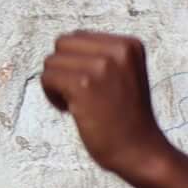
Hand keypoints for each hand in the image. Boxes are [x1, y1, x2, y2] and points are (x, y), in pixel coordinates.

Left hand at [40, 30, 171, 183]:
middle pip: (63, 44)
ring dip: (57, 84)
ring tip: (78, 103)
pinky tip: (70, 110)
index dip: (77, 63)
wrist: (139, 150)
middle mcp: (117, 50)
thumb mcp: (124, 74)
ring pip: (52, 61)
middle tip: (80, 94)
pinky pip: (48, 78)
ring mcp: (101, 66)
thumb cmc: (126, 118)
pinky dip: (52, 96)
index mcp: (129, 45)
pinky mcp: (84, 85)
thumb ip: (101, 56)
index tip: (91, 86)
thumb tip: (63, 44)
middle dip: (64, 69)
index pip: (80, 37)